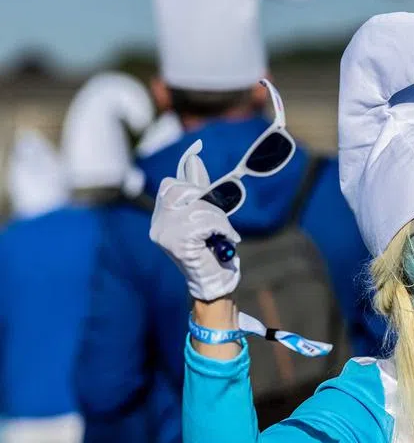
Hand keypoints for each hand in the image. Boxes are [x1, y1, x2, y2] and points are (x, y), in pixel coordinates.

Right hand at [148, 140, 240, 301]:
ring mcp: (164, 233)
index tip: (198, 158)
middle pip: (185, 192)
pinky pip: (205, 221)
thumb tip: (194, 158)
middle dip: (209, 204)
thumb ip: (200, 192)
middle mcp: (158, 224)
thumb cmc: (212, 253)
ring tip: (225, 235)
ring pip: (198, 207)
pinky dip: (222, 228)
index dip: (190, 178)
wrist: (214, 284)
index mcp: (161, 218)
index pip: (171, 186)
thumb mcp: (206, 218)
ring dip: (219, 220)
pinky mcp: (176, 242)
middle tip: (220, 223)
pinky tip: (226, 240)